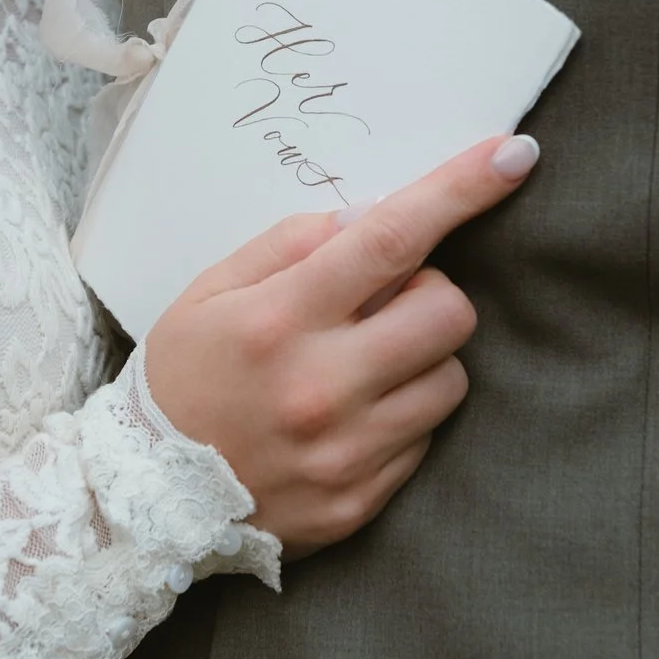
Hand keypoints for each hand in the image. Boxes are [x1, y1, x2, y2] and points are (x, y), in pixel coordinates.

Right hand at [142, 135, 541, 555]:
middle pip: (448, 310)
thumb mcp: (210, 293)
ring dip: (421, 361)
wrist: (146, 504)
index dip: (460, 190)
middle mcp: (319, 386)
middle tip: (380, 307)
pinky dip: (400, 417)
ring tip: (363, 368)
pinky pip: (424, 439)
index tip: (513, 155)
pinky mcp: (359, 501)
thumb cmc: (183, 380)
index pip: (390, 239)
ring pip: (450, 379)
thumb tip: (370, 219)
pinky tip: (349, 420)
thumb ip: (290, 246)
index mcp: (279, 320)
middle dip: (428, 294)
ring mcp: (345, 451)